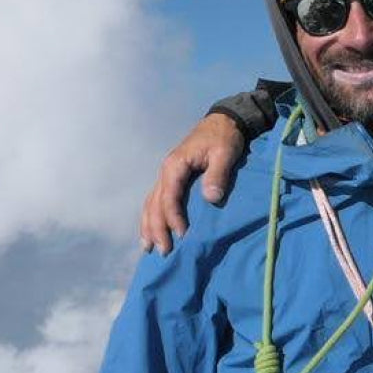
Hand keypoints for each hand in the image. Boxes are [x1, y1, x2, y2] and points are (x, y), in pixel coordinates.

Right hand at [139, 113, 244, 254]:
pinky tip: (151, 231)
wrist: (222, 121)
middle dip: (157, 229)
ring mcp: (166, 175)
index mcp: (175, 165)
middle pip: (155, 204)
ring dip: (148, 226)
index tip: (183, 235)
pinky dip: (151, 216)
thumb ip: (217, 175)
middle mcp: (166, 171)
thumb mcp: (225, 153)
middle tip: (163, 251)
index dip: (174, 217)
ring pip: (150, 203)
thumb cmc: (224, 137)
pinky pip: (155, 200)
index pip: (169, 197)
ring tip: (148, 248)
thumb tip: (211, 198)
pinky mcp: (172, 178)